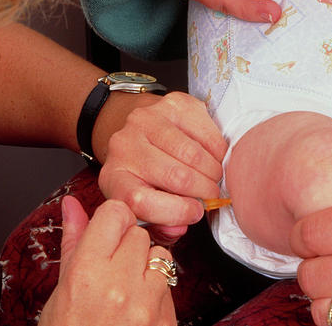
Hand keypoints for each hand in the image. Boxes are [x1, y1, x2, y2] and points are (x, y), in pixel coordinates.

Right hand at [40, 197, 175, 325]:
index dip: (111, 222)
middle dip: (127, 248)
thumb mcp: (61, 291)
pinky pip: (170, 283)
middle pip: (139, 233)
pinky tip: (137, 310)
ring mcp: (148, 303)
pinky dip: (157, 291)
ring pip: (160, 255)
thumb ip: (74, 241)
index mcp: (87, 273)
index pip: (115, 212)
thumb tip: (72, 203)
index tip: (106, 236)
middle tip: (111, 273)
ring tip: (125, 293)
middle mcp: (120, 284)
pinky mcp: (168, 317)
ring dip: (146, 267)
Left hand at [100, 92, 226, 242]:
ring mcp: (146, 120)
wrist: (140, 130)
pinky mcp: (170, 103)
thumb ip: (161, 225)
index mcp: (114, 178)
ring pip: (191, 153)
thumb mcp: (144, 205)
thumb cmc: (147, 175)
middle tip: (213, 195)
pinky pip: (203, 130)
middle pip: (174, 175)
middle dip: (203, 190)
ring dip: (212, 170)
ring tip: (215, 176)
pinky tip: (215, 156)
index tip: (196, 213)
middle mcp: (124, 146)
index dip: (175, 212)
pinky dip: (217, 148)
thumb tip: (180, 229)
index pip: (140, 201)